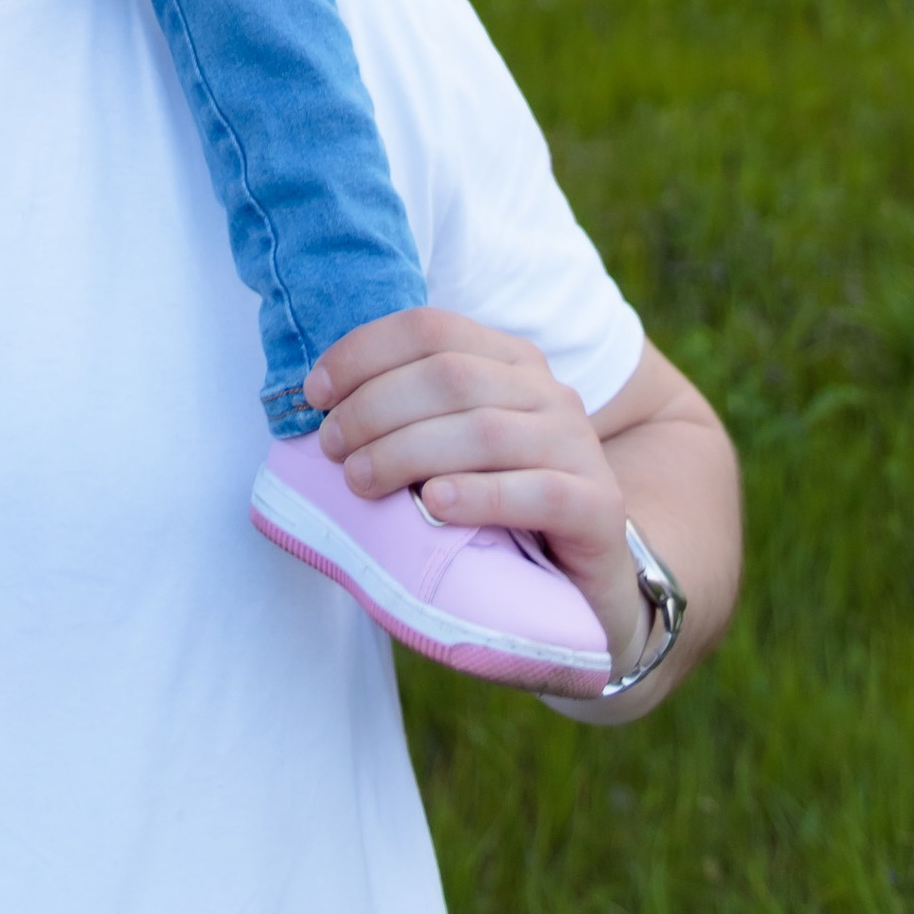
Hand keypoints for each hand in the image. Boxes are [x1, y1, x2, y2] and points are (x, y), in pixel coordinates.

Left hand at [305, 309, 650, 675]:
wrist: (586, 584)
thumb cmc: (498, 512)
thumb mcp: (452, 452)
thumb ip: (408, 421)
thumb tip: (318, 412)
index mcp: (509, 362)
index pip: (431, 328)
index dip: (365, 351)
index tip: (314, 393)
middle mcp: (548, 392)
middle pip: (450, 375)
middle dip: (375, 406)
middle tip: (332, 448)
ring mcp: (579, 446)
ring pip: (485, 430)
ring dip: (407, 450)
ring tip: (359, 480)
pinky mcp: (599, 508)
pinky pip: (539, 491)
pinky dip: (479, 494)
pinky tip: (434, 505)